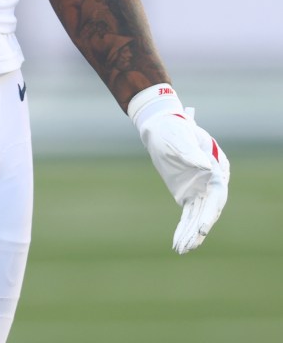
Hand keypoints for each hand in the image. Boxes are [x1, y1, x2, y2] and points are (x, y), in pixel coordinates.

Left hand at [138, 106, 229, 253]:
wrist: (160, 126)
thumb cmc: (171, 128)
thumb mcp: (179, 137)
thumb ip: (190, 151)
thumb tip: (204, 165)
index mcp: (215, 166)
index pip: (217, 194)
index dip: (210, 212)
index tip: (201, 228)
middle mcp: (211, 181)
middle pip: (208, 210)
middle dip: (199, 229)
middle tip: (190, 245)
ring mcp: (199, 189)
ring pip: (197, 216)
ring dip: (190, 234)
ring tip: (181, 250)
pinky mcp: (187, 194)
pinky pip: (188, 216)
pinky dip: (183, 229)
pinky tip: (178, 244)